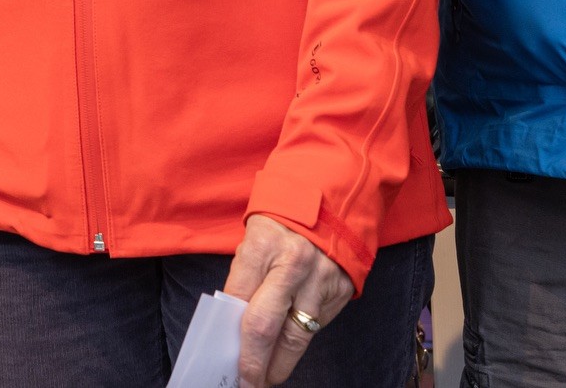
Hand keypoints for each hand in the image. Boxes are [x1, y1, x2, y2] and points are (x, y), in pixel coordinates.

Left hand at [223, 215, 355, 386]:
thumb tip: (234, 322)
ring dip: (279, 364)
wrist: (333, 196)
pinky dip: (302, 341)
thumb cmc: (284, 218)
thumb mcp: (255, 237)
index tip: (224, 362)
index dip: (229, 338)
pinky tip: (289, 351)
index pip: (237, 303)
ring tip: (267, 378)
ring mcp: (320, 280)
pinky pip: (318, 325)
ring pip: (296, 337)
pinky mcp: (341, 290)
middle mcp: (293, 265)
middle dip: (252, 364)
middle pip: (264, 328)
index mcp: (262, 245)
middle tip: (245, 384)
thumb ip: (245, 276)